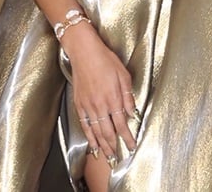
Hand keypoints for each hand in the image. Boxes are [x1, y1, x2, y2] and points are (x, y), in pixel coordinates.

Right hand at [62, 24, 136, 163]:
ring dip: (102, 145)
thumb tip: (132, 112)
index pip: (122, 124)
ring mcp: (88, 106)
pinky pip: (84, 124)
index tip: (131, 145)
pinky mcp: (79, 104)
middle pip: (108, 132)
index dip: (127, 137)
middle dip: (114, 146)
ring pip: (96, 131)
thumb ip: (128, 95)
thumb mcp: (123, 74)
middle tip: (118, 158)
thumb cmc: (105, 59)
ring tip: (107, 156)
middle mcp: (100, 105)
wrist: (84, 52)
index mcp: (113, 97)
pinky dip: (89, 136)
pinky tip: (92, 143)